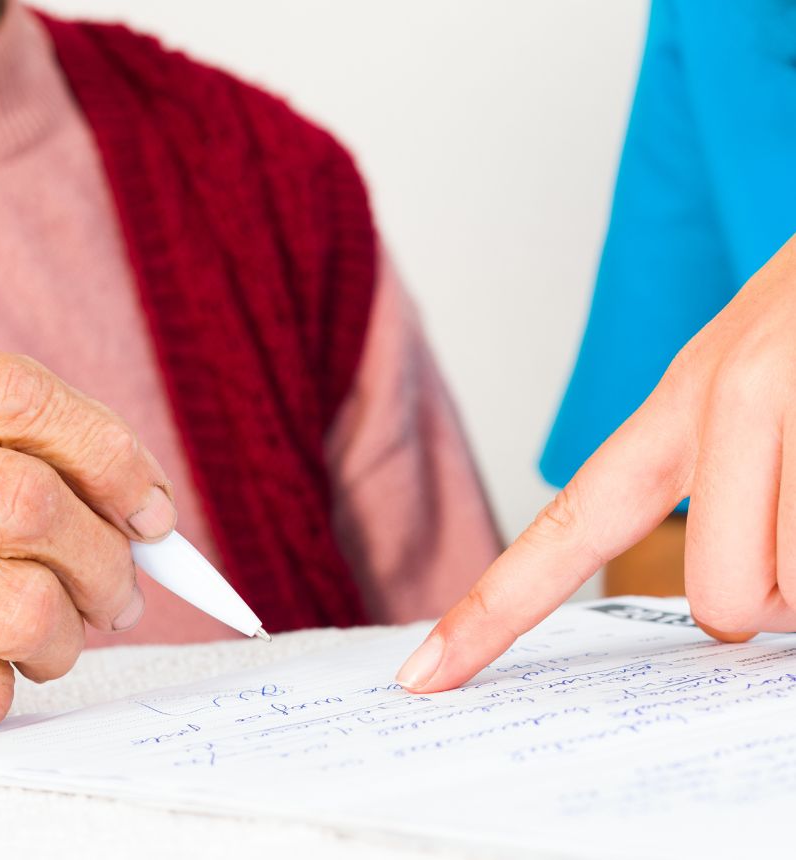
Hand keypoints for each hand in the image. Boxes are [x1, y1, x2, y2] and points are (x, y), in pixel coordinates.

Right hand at [0, 339, 174, 734]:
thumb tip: (134, 500)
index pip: (17, 396)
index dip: (109, 451)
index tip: (148, 502)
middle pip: (32, 507)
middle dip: (107, 558)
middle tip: (119, 585)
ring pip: (23, 607)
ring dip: (67, 631)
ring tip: (54, 631)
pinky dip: (3, 681)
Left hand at [397, 234, 795, 692]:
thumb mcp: (769, 388)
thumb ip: (735, 493)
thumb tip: (740, 611)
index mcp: (681, 405)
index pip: (565, 528)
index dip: (490, 615)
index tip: (421, 679)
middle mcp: (725, 395)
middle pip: (723, 602)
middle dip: (782, 603)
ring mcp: (792, 394)